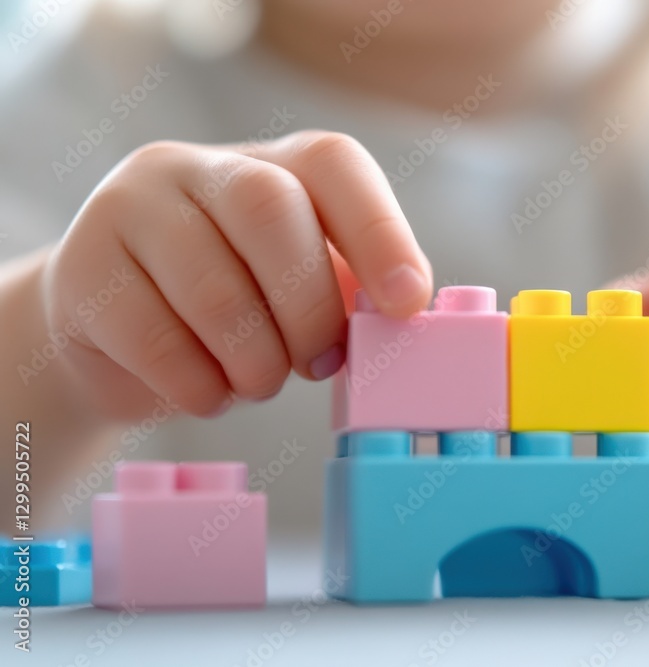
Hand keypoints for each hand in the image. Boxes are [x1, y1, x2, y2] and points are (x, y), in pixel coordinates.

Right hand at [43, 131, 431, 419]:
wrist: (112, 331)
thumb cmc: (230, 309)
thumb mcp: (294, 288)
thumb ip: (343, 287)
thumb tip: (403, 309)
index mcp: (268, 165)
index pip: (333, 164)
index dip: (380, 231)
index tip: (406, 303)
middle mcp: (193, 167)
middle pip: (272, 210)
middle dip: (310, 307)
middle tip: (320, 363)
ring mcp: (128, 210)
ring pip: (214, 286)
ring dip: (255, 359)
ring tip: (260, 382)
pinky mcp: (80, 271)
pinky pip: (153, 338)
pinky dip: (198, 385)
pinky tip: (207, 393)